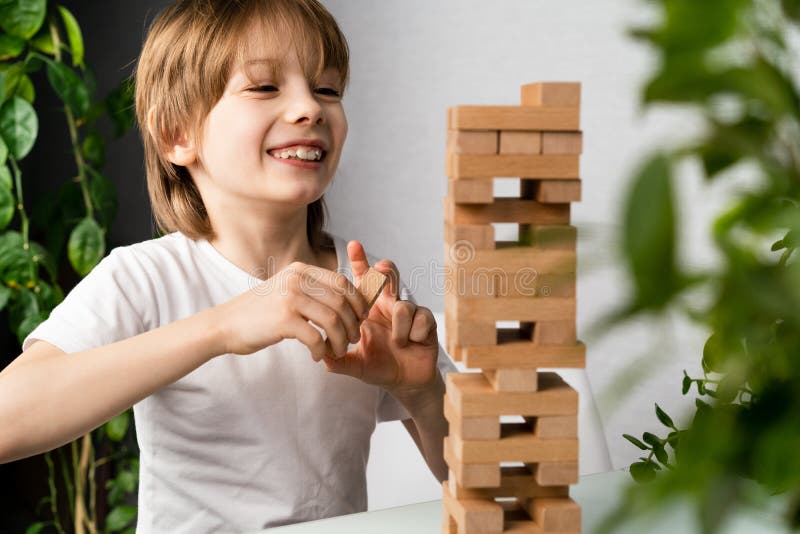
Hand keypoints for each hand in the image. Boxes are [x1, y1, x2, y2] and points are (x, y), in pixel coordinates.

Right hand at [217, 260, 367, 357]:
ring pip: (333, 321)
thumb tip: (346, 300)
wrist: (225, 324)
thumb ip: (311, 289)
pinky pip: (315, 338)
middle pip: (342, 302)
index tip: (360, 318)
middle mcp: (297, 279)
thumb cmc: (259, 312)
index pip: (342, 282)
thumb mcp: (286, 288)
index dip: (357, 302)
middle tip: (352, 339)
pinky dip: (320, 350)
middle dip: (353, 324)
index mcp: (300, 270)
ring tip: (337, 351)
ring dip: (340, 340)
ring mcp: (290, 298)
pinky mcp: (283, 320)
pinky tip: (316, 356)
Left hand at [322, 241, 438, 393]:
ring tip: (397, 342)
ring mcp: (409, 311)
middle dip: (386, 270)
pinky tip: (411, 344)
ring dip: (398, 326)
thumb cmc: (379, 366)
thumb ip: (338, 361)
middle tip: (380, 268)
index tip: (353, 245)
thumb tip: (320, 357)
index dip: (360, 262)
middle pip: (389, 276)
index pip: (364, 281)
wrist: (406, 382)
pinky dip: (412, 334)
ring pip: (403, 305)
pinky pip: (419, 319)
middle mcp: (389, 305)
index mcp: (370, 309)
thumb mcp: (355, 365)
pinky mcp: (426, 321)